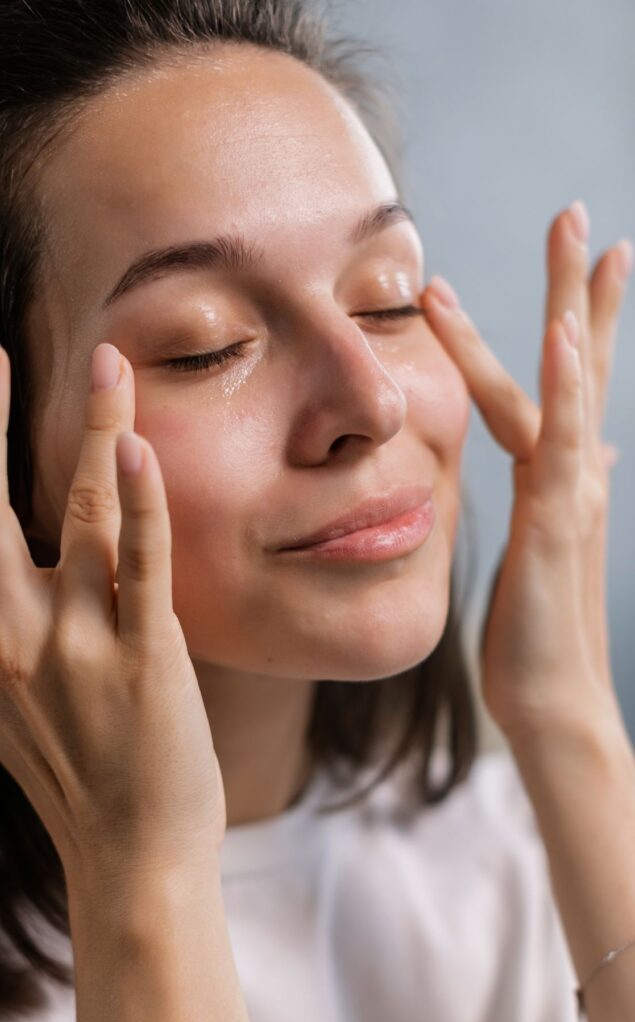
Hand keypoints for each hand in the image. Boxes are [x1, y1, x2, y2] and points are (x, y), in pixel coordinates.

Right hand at [0, 337, 224, 880]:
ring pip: (75, 517)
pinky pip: (142, 565)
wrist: (132, 853)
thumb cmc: (65, 773)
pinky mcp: (146, 659)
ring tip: (106, 362)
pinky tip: (139, 446)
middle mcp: (9, 648)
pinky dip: (141, 501)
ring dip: (90, 429)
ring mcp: (77, 650)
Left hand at [420, 201, 632, 746]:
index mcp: (560, 474)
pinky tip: (565, 335)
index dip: (582, 316)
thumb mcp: (550, 544)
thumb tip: (592, 452)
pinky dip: (565, 385)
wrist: (550, 699)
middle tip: (578, 213)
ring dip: (570, 307)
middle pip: (578, 362)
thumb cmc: (538, 629)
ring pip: (570, 383)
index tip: (590, 258)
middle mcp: (573, 471)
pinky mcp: (558, 519)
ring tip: (576, 236)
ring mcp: (571, 490)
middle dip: (578, 287)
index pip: (569, 380)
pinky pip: (560, 440)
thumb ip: (565, 489)